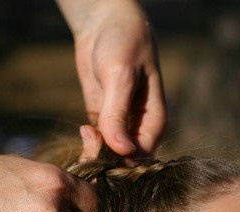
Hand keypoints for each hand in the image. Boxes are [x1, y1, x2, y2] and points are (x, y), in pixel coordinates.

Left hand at [66, 0, 165, 155]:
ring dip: (95, 152)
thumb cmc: (122, 44)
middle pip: (125, 161)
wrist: (105, 23)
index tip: (101, 149)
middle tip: (89, 139)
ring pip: (109, 156)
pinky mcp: (103, 122)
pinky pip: (98, 145)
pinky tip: (83, 130)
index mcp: (156, 123)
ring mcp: (121, 128)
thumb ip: (117, 114)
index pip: (141, 157)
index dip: (121, 161)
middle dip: (106, 159)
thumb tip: (122, 151)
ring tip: (85, 132)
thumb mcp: (120, 76)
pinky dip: (89, 144)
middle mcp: (141, 130)